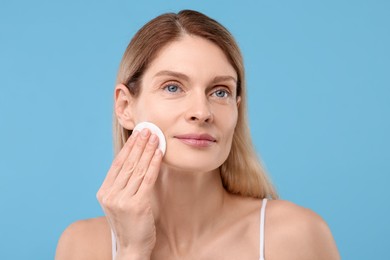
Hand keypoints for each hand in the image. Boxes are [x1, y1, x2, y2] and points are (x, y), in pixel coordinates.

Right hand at [96, 129, 161, 258]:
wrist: (132, 247)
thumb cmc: (129, 223)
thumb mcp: (119, 202)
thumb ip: (122, 184)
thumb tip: (134, 161)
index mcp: (104, 192)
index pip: (117, 164)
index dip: (129, 147)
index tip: (137, 134)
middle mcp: (110, 194)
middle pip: (127, 163)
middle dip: (139, 144)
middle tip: (147, 129)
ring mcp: (122, 200)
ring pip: (137, 169)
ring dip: (147, 150)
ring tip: (155, 136)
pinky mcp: (136, 205)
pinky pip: (147, 179)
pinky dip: (153, 164)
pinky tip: (158, 153)